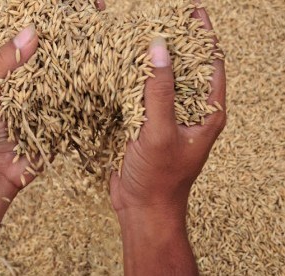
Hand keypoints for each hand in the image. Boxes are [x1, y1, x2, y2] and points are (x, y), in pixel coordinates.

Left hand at [0, 1, 105, 190]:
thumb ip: (4, 62)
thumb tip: (32, 31)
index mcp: (18, 67)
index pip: (38, 34)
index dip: (56, 18)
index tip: (78, 5)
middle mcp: (39, 78)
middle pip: (62, 49)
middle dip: (80, 33)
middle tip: (100, 16)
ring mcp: (54, 98)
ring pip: (75, 73)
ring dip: (92, 58)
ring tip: (112, 41)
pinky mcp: (66, 119)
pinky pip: (83, 103)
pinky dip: (96, 92)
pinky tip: (112, 78)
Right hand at [110, 4, 225, 217]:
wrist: (142, 207)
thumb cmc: (159, 178)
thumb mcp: (161, 133)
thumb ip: (160, 92)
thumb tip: (158, 47)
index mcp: (206, 110)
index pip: (210, 61)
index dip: (203, 33)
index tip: (192, 8)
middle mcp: (187, 108)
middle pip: (182, 64)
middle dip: (171, 38)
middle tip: (156, 13)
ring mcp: (164, 114)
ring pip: (157, 77)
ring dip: (146, 55)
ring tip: (133, 29)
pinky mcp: (143, 121)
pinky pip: (138, 92)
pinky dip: (128, 76)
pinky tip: (115, 61)